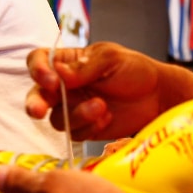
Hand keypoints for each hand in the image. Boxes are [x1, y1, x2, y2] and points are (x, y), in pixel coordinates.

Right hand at [24, 43, 165, 139]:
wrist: (157, 96)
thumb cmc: (135, 70)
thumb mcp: (111, 59)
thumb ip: (84, 67)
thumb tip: (59, 72)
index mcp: (68, 62)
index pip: (40, 61)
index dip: (39, 70)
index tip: (51, 80)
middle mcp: (65, 86)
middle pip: (37, 95)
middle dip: (35, 104)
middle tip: (38, 111)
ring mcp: (73, 108)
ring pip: (57, 119)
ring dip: (77, 115)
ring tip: (102, 106)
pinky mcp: (85, 127)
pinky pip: (74, 133)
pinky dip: (89, 127)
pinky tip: (107, 118)